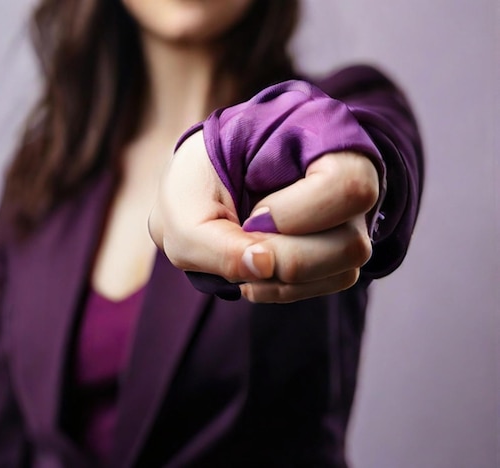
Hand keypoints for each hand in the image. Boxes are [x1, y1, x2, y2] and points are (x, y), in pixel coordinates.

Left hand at [148, 130, 379, 302]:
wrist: (207, 187)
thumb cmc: (198, 186)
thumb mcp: (184, 210)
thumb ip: (214, 245)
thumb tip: (263, 268)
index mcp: (317, 136)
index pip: (347, 187)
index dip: (292, 215)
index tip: (250, 215)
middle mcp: (350, 176)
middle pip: (351, 244)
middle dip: (283, 257)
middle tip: (245, 240)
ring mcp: (352, 214)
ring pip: (346, 269)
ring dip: (284, 278)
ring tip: (246, 257)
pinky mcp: (342, 245)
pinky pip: (336, 281)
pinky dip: (288, 288)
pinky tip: (257, 273)